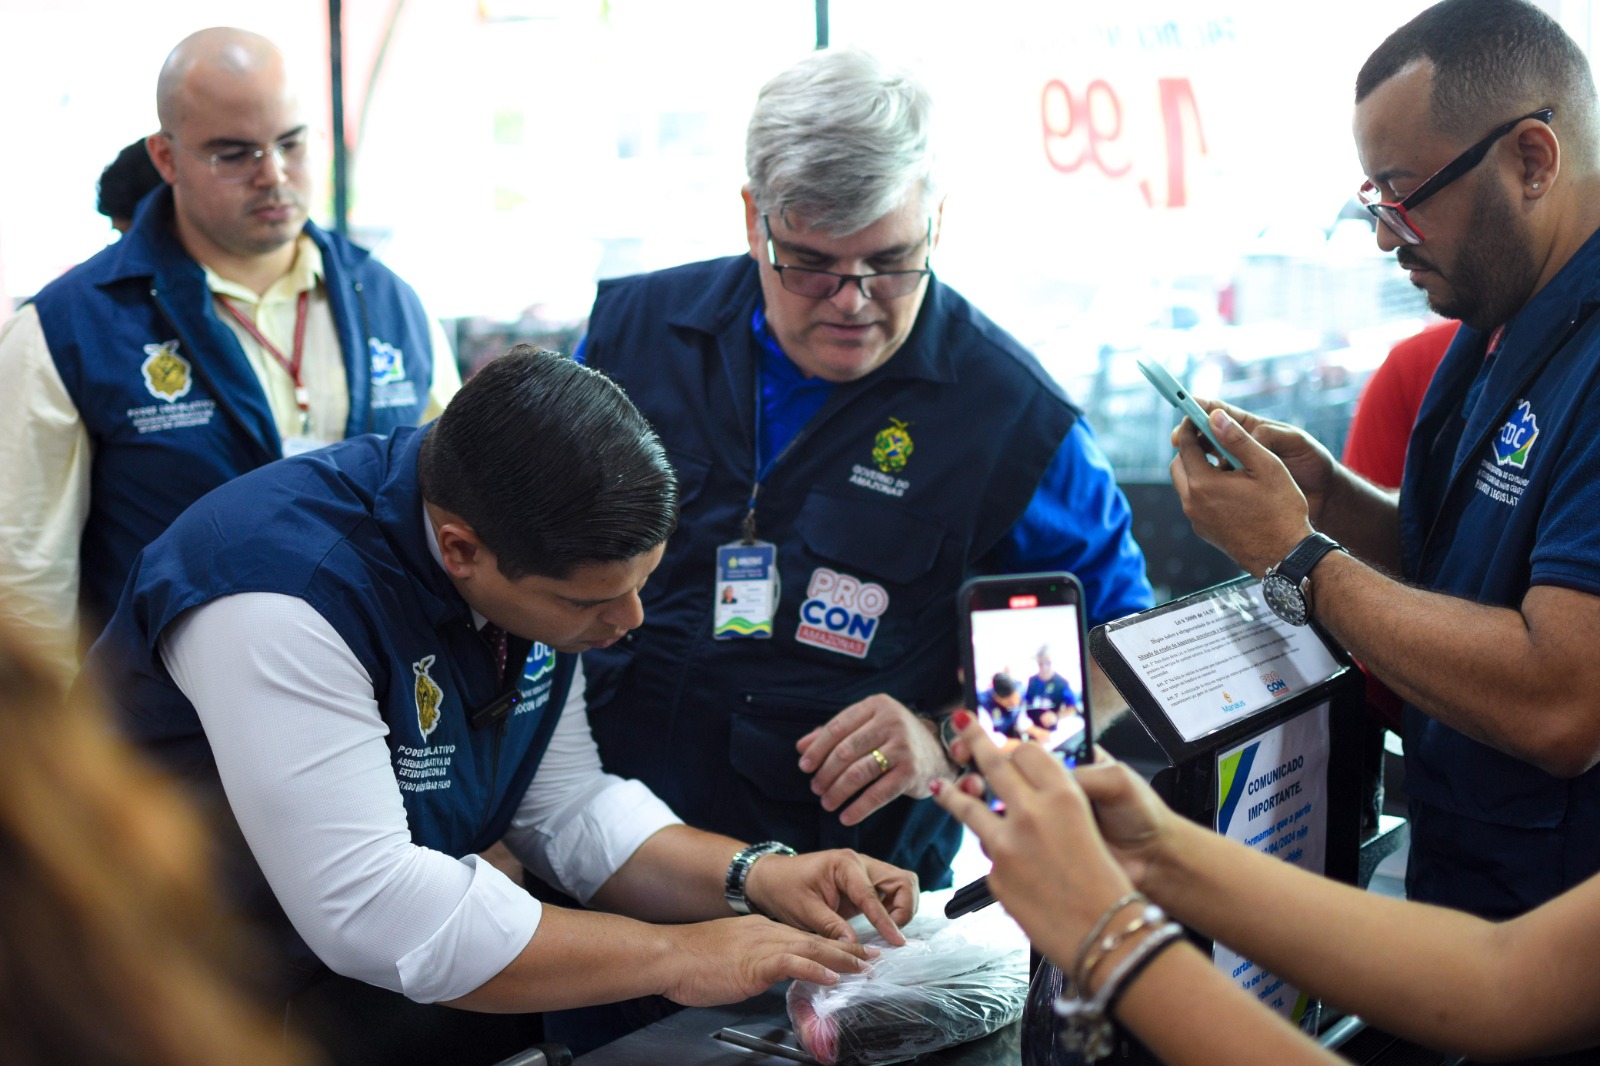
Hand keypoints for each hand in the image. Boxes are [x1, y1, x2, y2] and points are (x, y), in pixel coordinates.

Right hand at [658, 916, 876, 1006]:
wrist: (669, 955)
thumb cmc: (692, 959)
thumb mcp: (730, 954)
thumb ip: (751, 959)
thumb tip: (765, 972)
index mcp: (761, 929)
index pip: (804, 935)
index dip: (831, 944)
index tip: (852, 950)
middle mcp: (767, 932)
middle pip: (816, 938)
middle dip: (847, 948)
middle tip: (873, 956)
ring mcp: (762, 945)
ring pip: (812, 947)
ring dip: (842, 958)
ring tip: (865, 966)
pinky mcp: (756, 962)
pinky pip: (792, 963)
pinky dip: (815, 969)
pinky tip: (832, 976)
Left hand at [743, 848, 917, 946]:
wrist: (773, 879)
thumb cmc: (785, 890)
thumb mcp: (804, 911)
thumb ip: (831, 927)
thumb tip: (854, 947)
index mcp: (845, 865)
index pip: (873, 895)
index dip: (886, 921)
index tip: (897, 942)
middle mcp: (861, 863)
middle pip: (902, 881)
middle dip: (904, 909)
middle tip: (891, 935)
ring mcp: (865, 871)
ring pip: (902, 886)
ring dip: (902, 909)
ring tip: (886, 932)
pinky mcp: (865, 883)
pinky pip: (892, 893)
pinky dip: (894, 910)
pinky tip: (882, 927)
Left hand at [796, 694, 954, 825]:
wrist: (939, 751)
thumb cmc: (894, 738)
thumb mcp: (868, 726)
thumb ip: (836, 733)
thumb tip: (801, 747)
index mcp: (876, 705)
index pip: (837, 727)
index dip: (817, 749)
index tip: (804, 767)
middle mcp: (891, 721)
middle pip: (845, 751)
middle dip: (825, 773)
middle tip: (815, 788)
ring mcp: (903, 747)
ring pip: (858, 773)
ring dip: (837, 791)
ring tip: (826, 803)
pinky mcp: (911, 772)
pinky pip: (878, 793)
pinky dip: (858, 808)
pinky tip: (845, 816)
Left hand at [929, 717, 1138, 963]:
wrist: (1106, 934)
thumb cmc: (1109, 882)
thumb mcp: (1088, 825)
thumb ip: (1056, 805)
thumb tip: (1026, 794)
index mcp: (1063, 794)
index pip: (1028, 751)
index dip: (1017, 749)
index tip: (1008, 746)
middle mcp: (1030, 812)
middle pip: (992, 763)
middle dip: (973, 740)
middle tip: (959, 724)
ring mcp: (1006, 843)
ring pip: (969, 805)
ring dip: (953, 792)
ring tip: (939, 785)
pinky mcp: (994, 874)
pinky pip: (989, 853)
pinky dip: (994, 852)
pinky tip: (1005, 859)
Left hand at [1169, 403, 1318, 575]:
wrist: (1286, 556)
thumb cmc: (1281, 511)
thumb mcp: (1266, 466)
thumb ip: (1238, 439)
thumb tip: (1215, 416)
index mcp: (1203, 484)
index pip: (1185, 446)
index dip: (1190, 427)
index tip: (1198, 416)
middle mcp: (1192, 504)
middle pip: (1179, 466)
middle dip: (1190, 449)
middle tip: (1212, 439)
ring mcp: (1196, 520)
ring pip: (1186, 485)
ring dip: (1198, 470)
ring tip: (1227, 463)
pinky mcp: (1204, 532)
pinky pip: (1196, 503)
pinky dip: (1205, 489)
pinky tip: (1231, 487)